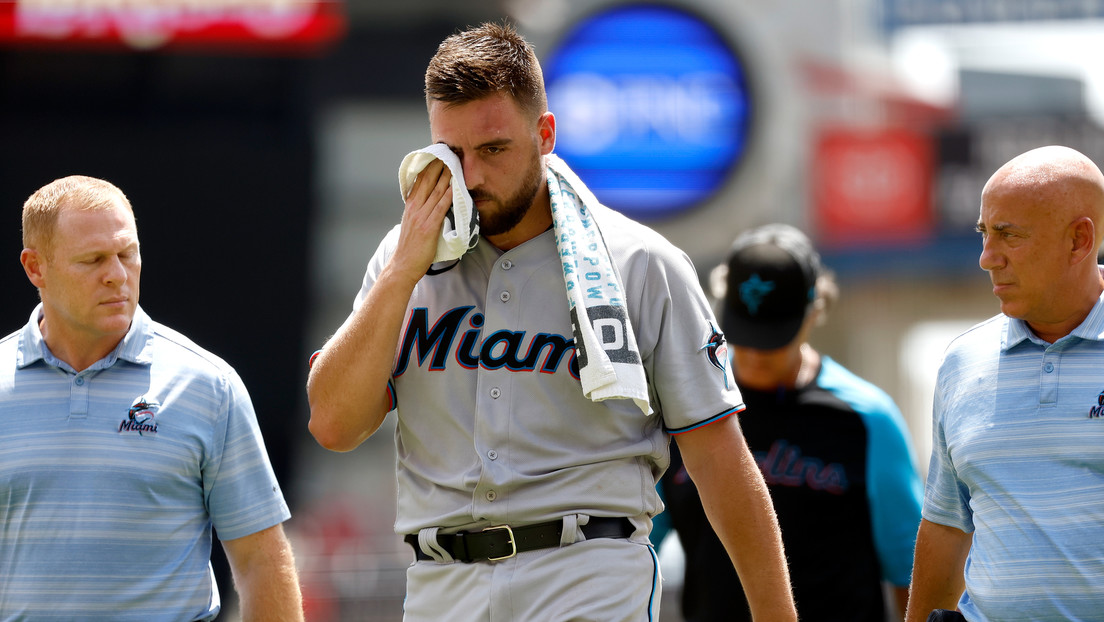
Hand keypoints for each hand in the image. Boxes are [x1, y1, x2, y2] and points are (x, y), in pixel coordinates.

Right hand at [391, 158, 454, 283]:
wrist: (403, 264)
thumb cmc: (410, 246)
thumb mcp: (412, 223)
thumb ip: (420, 210)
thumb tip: (431, 201)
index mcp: (410, 206)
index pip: (419, 181)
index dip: (428, 167)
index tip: (437, 154)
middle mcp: (414, 208)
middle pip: (427, 182)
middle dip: (438, 166)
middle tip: (448, 152)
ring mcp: (421, 217)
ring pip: (435, 192)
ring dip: (445, 177)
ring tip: (454, 164)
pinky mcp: (429, 227)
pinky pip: (440, 208)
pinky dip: (447, 196)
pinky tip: (454, 187)